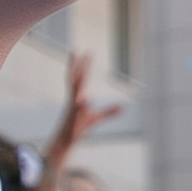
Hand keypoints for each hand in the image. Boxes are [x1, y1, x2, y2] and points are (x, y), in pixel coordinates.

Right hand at [45, 51, 125, 166]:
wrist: (67, 140)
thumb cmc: (80, 127)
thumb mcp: (97, 118)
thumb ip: (110, 112)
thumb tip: (123, 107)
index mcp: (78, 97)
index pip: (81, 77)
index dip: (84, 65)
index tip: (87, 52)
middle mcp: (74, 99)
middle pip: (75, 79)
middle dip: (77, 66)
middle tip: (77, 50)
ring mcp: (73, 108)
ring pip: (74, 92)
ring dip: (77, 82)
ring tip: (80, 69)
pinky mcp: (74, 118)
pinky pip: (77, 110)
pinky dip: (81, 105)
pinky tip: (85, 101)